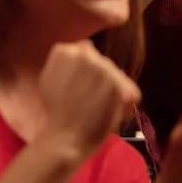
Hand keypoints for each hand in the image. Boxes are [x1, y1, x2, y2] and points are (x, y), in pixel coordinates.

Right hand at [39, 41, 140, 157]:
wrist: (65, 138)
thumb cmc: (56, 112)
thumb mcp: (50, 78)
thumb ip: (65, 60)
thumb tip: (86, 44)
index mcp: (65, 51)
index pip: (85, 51)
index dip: (84, 71)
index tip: (77, 88)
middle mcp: (86, 56)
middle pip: (101, 63)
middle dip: (98, 79)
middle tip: (87, 100)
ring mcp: (105, 71)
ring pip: (115, 76)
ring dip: (111, 90)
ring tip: (97, 108)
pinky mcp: (120, 87)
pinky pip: (131, 91)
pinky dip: (126, 104)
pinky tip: (111, 113)